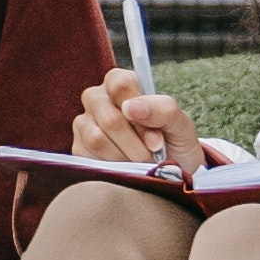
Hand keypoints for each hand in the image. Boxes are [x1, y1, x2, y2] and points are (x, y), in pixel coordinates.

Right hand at [69, 69, 196, 165]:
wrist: (168, 175)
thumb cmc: (173, 143)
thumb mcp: (181, 125)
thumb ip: (163, 109)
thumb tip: (130, 107)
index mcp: (122, 84)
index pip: (120, 84)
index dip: (139, 111)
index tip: (156, 136)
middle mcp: (98, 99)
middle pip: (109, 118)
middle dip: (135, 143)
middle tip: (152, 155)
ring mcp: (85, 123)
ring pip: (97, 139)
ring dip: (125, 157)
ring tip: (141, 162)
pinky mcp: (79, 148)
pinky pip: (90, 157)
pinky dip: (113, 167)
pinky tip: (125, 168)